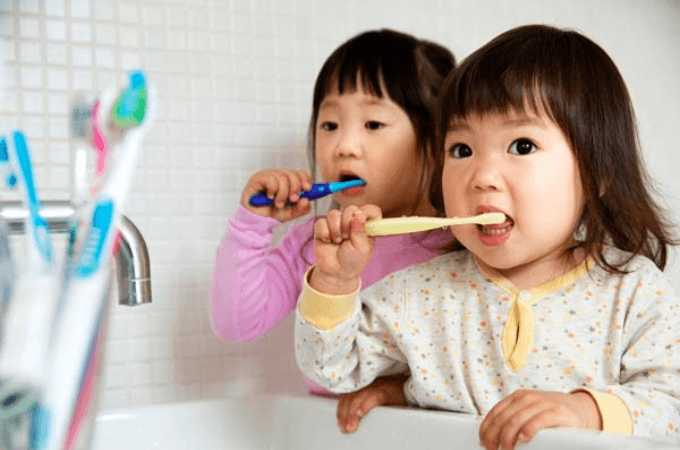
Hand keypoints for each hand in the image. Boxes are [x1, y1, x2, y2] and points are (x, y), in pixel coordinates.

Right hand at [240, 169, 312, 220]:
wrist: (256, 220)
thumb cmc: (272, 213)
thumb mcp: (291, 213)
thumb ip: (301, 208)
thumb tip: (306, 200)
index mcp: (289, 181)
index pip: (301, 174)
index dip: (306, 180)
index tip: (308, 189)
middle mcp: (279, 176)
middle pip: (293, 174)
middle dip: (295, 188)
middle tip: (292, 200)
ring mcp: (268, 175)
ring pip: (283, 178)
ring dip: (283, 194)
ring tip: (278, 204)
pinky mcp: (258, 178)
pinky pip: (271, 179)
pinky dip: (273, 190)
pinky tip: (269, 197)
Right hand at [310, 205, 381, 294]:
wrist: (336, 272)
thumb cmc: (353, 261)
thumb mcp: (362, 249)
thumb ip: (361, 231)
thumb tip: (359, 214)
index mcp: (366, 226)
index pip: (371, 210)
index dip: (367, 212)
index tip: (362, 219)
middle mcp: (352, 222)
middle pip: (350, 209)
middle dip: (348, 223)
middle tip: (347, 237)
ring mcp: (337, 223)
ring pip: (334, 214)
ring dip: (335, 229)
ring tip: (338, 241)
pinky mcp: (323, 227)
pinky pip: (321, 221)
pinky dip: (324, 232)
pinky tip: (328, 241)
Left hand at [337, 373, 408, 433]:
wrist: (409, 386)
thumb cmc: (392, 393)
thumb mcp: (374, 395)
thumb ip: (362, 401)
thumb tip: (350, 418)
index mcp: (363, 385)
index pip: (346, 397)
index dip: (341, 411)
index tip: (339, 423)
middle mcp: (367, 384)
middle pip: (350, 399)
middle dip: (345, 415)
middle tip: (344, 429)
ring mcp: (377, 386)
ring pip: (359, 398)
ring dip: (352, 414)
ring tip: (351, 426)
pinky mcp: (387, 391)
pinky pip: (374, 397)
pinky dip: (366, 405)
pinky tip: (361, 413)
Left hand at [479, 390, 601, 449]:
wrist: (578, 410)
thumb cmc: (549, 416)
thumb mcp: (528, 412)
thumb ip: (513, 419)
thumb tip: (491, 437)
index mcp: (517, 397)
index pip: (495, 413)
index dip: (486, 429)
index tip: (483, 442)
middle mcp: (527, 397)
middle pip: (503, 418)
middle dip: (494, 436)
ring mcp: (542, 403)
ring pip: (516, 420)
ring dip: (507, 437)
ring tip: (505, 449)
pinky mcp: (556, 412)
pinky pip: (538, 420)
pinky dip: (528, 430)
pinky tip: (523, 439)